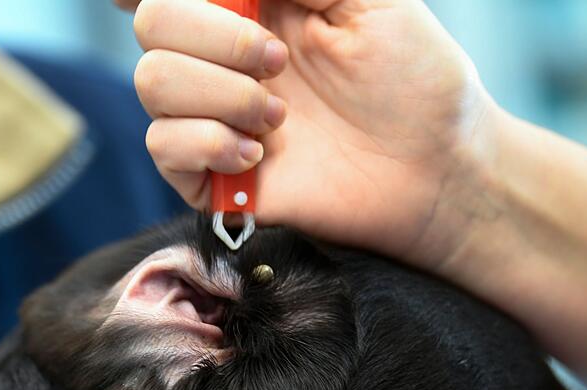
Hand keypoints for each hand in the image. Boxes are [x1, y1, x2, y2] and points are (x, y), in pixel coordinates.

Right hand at [129, 0, 495, 268]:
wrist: (434, 167)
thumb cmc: (415, 78)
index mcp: (254, 11)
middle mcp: (225, 60)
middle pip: (153, 24)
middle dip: (213, 38)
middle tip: (278, 62)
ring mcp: (215, 117)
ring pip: (152, 82)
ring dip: (220, 94)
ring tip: (279, 117)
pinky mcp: (213, 176)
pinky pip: (163, 145)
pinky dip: (207, 142)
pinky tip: (258, 153)